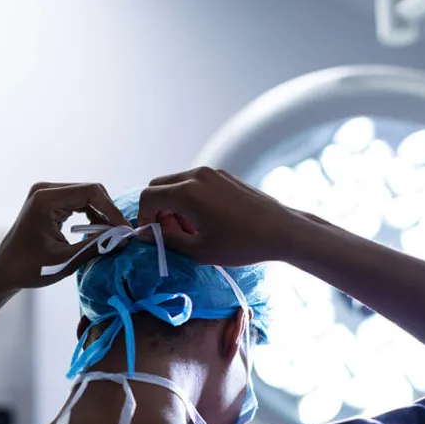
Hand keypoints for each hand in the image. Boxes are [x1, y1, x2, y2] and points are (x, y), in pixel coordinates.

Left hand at [0, 182, 129, 288]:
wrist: (5, 271)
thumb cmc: (29, 268)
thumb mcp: (66, 260)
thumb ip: (96, 246)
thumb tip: (123, 238)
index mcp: (46, 200)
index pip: (90, 192)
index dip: (111, 209)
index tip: (125, 229)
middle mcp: (46, 190)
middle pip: (90, 190)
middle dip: (108, 211)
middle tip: (122, 233)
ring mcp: (46, 194)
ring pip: (86, 195)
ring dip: (101, 213)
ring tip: (112, 234)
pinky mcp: (48, 201)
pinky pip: (78, 202)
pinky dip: (91, 214)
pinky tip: (98, 231)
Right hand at [137, 167, 303, 266]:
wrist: (282, 231)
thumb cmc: (242, 244)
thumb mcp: (199, 250)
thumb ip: (167, 240)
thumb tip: (146, 235)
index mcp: (187, 192)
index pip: (148, 197)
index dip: (142, 218)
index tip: (150, 236)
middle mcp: (197, 175)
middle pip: (159, 186)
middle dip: (157, 210)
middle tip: (169, 234)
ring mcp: (212, 173)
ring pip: (177, 184)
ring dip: (173, 205)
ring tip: (189, 231)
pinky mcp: (224, 175)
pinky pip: (195, 183)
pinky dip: (189, 199)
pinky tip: (204, 221)